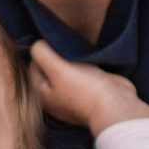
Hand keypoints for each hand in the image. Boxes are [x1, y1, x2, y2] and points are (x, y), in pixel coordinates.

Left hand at [30, 42, 148, 134]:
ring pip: (66, 68)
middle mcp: (55, 96)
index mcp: (41, 94)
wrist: (116, 105)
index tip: (55, 46)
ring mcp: (73, 94)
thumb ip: (41, 52)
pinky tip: (89, 58)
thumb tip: (39, 44)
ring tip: (78, 51)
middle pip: (49, 66)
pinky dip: (84, 64)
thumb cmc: (84, 89)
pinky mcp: (90, 89)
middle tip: (67, 47)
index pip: (33, 64)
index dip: (43, 52)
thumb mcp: (56, 68)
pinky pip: (81, 72)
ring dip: (71, 58)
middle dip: (56, 55)